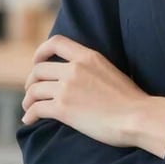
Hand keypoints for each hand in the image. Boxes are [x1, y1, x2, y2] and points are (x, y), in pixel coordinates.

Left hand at [22, 35, 159, 147]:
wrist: (136, 116)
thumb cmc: (129, 99)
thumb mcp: (110, 70)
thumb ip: (91, 68)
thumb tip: (79, 76)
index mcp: (88, 56)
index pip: (56, 42)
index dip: (41, 51)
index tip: (37, 61)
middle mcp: (74, 68)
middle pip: (39, 69)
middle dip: (31, 81)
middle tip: (32, 92)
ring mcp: (67, 87)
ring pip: (34, 90)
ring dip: (28, 100)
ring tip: (29, 108)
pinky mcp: (63, 108)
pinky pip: (36, 109)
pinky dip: (29, 115)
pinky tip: (29, 121)